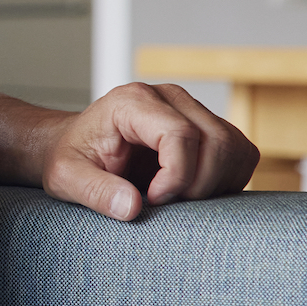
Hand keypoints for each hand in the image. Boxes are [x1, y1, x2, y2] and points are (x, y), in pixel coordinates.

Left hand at [39, 81, 259, 220]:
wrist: (76, 146)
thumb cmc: (70, 158)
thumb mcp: (65, 177)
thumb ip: (95, 191)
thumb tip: (133, 207)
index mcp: (133, 102)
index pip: (180, 134)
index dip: (176, 176)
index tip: (152, 200)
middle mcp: (170, 98)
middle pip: (217, 142)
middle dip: (198, 186)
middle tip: (165, 203)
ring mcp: (193, 109)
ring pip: (235, 148)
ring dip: (215, 185)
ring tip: (176, 198)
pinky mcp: (208, 126)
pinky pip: (241, 154)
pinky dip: (227, 181)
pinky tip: (193, 191)